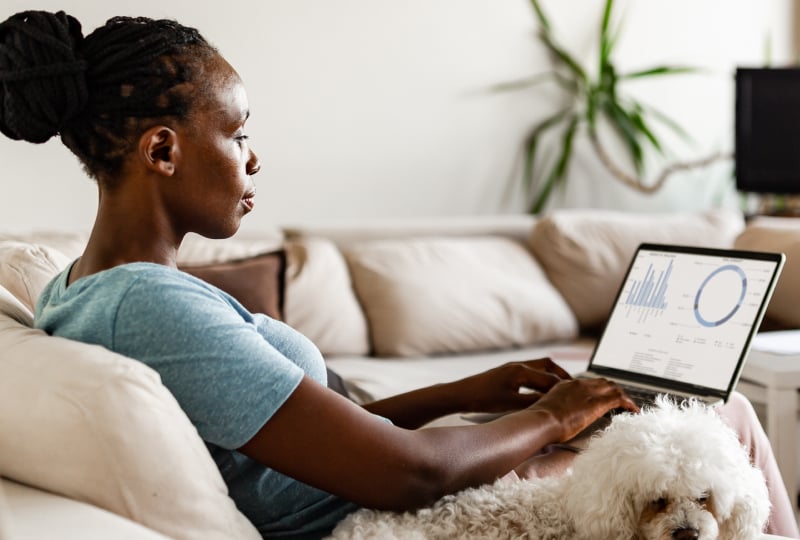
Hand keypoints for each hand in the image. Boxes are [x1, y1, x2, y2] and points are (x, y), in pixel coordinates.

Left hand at [452, 358, 572, 413]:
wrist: (461, 394)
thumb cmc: (483, 399)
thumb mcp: (511, 404)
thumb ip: (533, 403)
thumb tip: (551, 405)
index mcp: (521, 371)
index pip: (550, 379)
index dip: (564, 388)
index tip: (576, 395)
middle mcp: (518, 366)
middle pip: (548, 366)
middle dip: (562, 376)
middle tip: (573, 387)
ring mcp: (512, 368)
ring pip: (539, 367)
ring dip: (551, 375)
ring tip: (561, 388)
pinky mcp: (507, 372)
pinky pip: (530, 371)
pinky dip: (540, 378)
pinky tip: (541, 389)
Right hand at [530, 377, 638, 441]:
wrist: (541, 420)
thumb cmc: (540, 421)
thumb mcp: (547, 411)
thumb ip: (556, 410)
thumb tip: (558, 418)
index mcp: (566, 385)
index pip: (588, 384)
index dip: (599, 390)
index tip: (603, 398)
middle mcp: (579, 384)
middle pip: (603, 383)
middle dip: (614, 391)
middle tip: (621, 402)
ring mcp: (588, 392)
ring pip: (613, 388)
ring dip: (623, 396)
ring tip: (629, 407)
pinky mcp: (597, 402)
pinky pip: (619, 399)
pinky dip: (628, 403)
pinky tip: (633, 411)